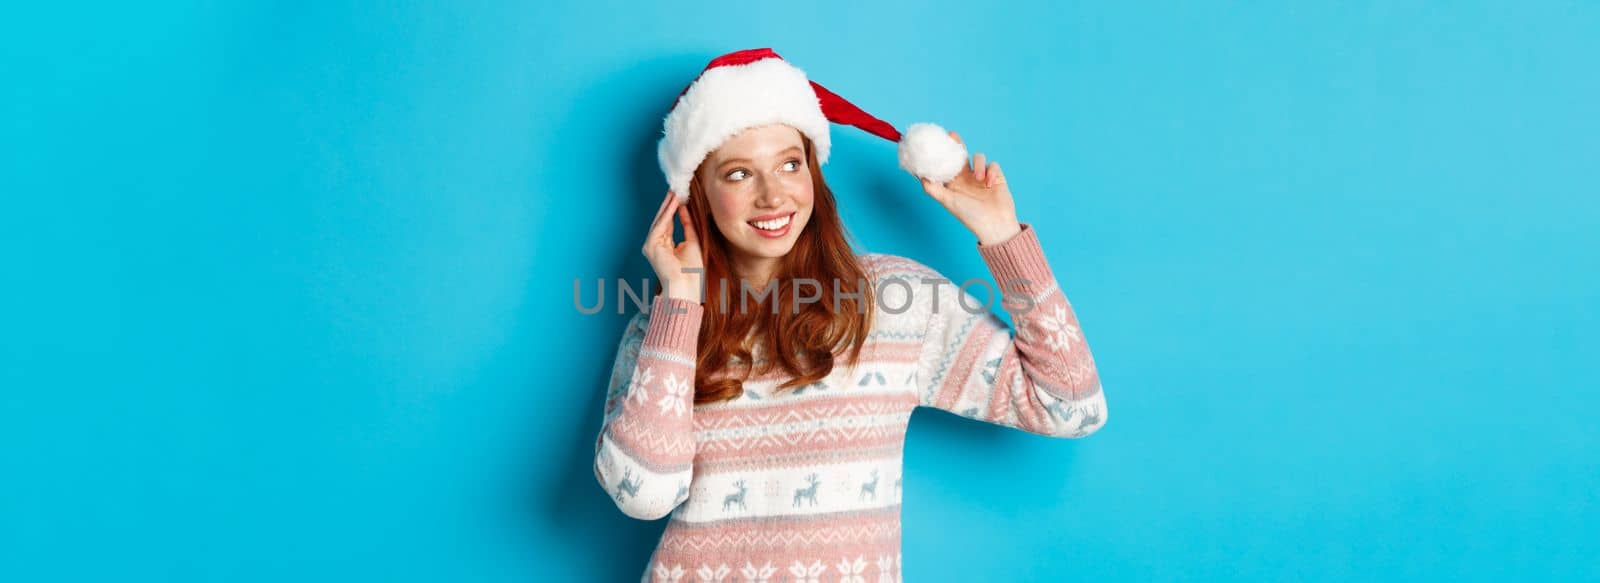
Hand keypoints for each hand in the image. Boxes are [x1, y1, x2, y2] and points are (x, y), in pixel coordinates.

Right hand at [641, 191, 704, 302]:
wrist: (686, 286)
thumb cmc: (691, 271)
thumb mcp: (692, 241)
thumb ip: (688, 225)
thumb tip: (685, 208)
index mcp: (664, 246)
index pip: (668, 223)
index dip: (674, 209)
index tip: (680, 195)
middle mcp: (655, 244)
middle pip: (662, 219)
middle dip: (669, 204)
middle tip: (676, 188)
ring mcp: (651, 245)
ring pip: (660, 220)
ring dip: (667, 205)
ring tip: (675, 191)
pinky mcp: (651, 245)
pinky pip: (660, 225)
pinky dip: (667, 213)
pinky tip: (673, 202)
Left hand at [915, 131, 1022, 245]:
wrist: (994, 226)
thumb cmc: (970, 216)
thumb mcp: (948, 202)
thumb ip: (933, 189)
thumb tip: (919, 176)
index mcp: (955, 183)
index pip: (947, 163)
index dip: (942, 153)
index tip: (935, 142)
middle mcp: (967, 178)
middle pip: (961, 155)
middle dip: (957, 144)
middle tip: (952, 135)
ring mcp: (982, 177)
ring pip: (979, 157)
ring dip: (979, 165)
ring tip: (979, 179)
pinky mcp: (996, 177)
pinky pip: (993, 165)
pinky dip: (991, 172)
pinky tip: (989, 184)